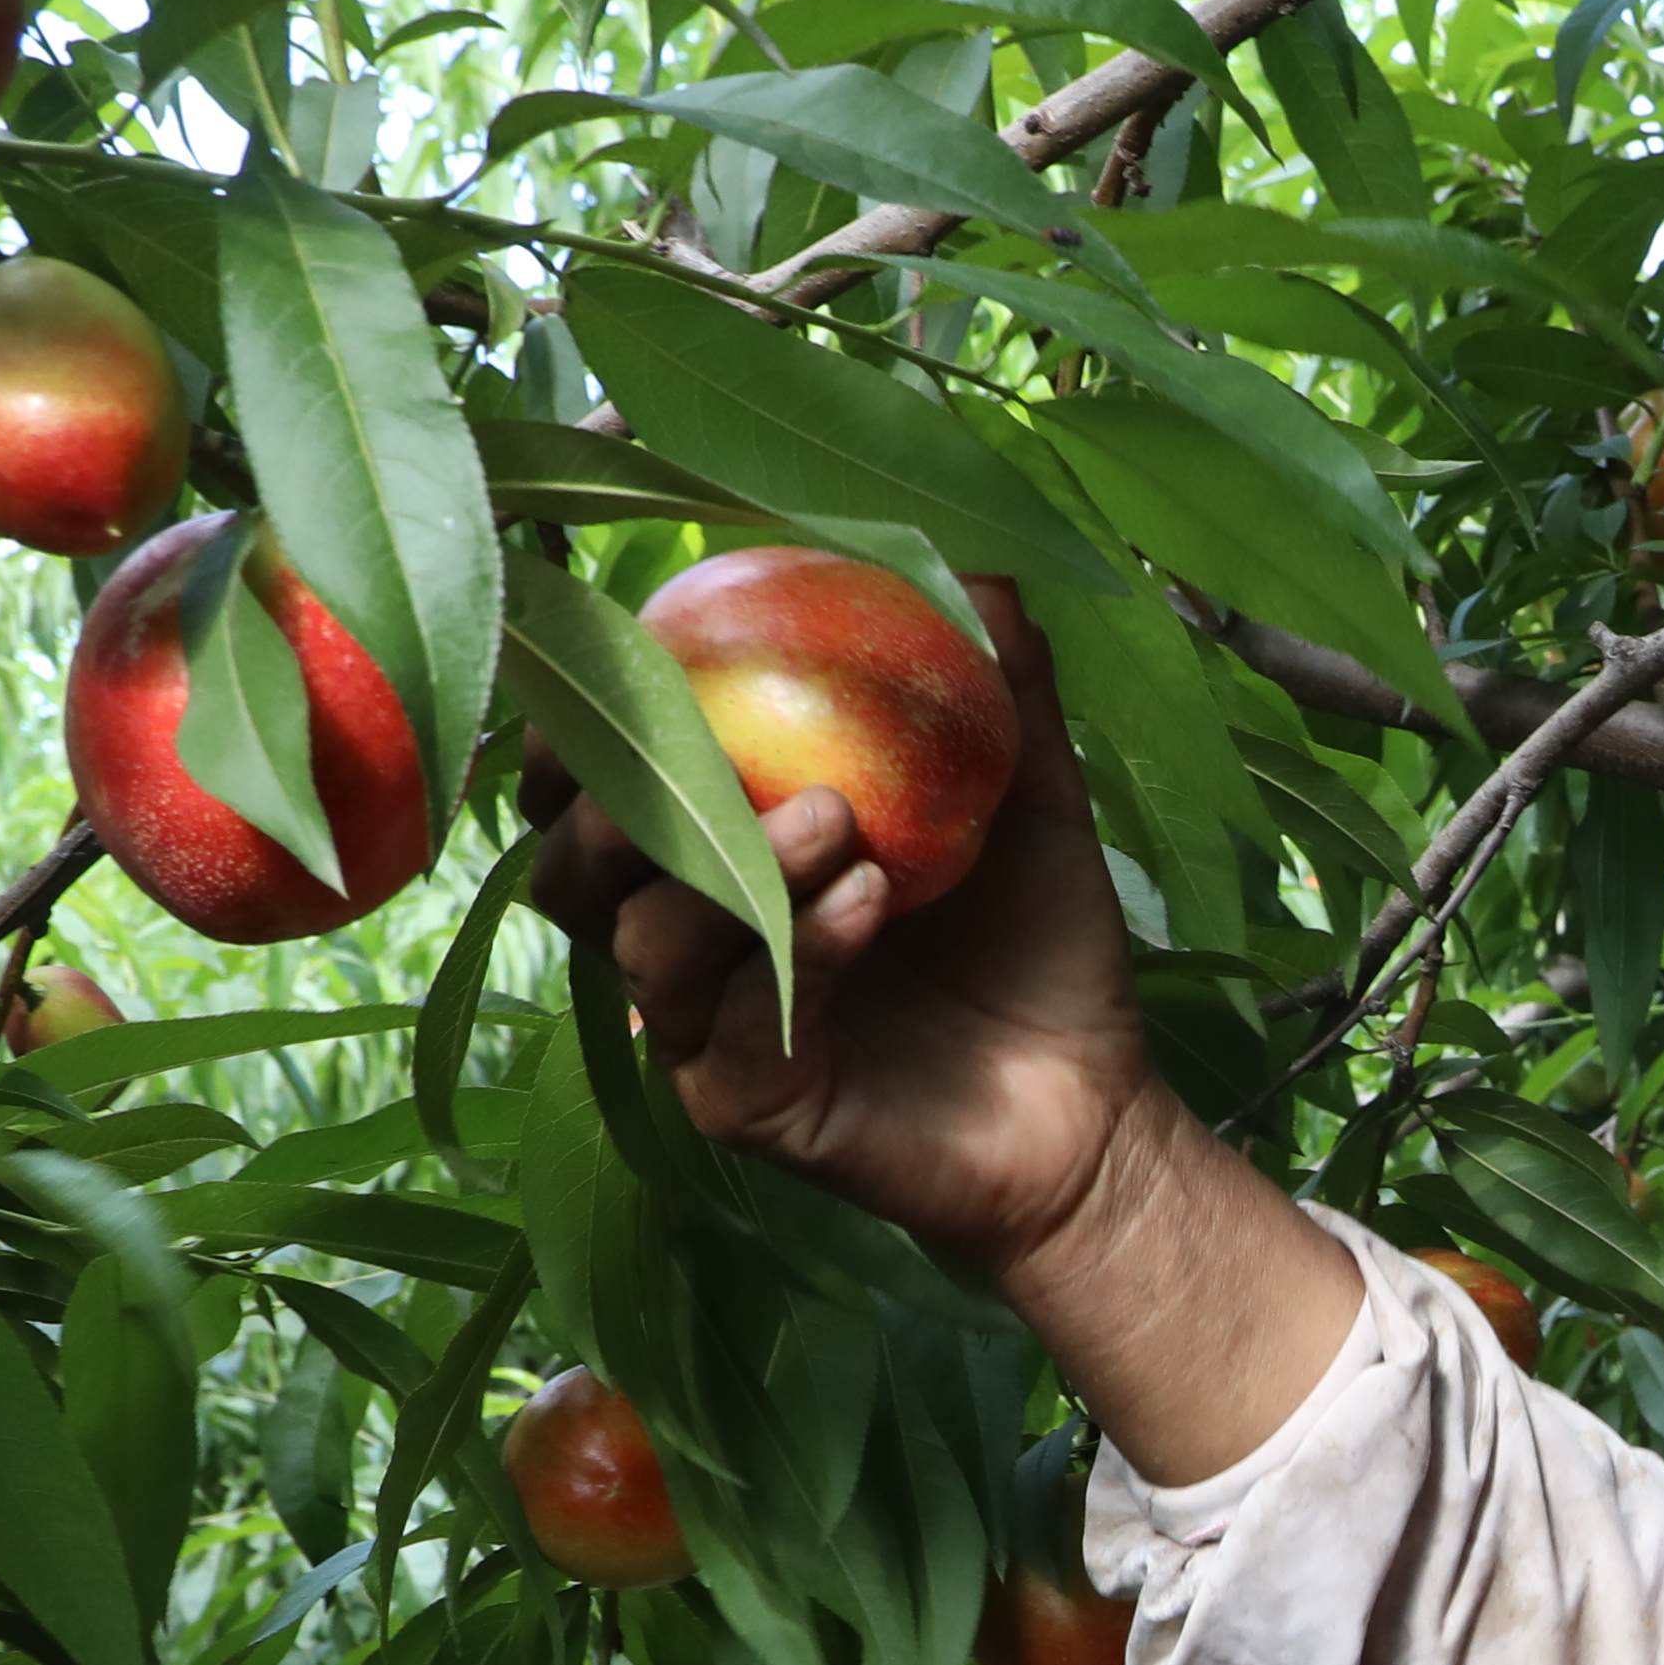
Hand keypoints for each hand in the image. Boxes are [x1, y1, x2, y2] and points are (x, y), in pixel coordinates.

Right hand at [558, 574, 1360, 1479]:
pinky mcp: (740, 1104)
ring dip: (723, 862)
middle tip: (680, 744)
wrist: (1094, 1104)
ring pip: (637, 939)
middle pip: (569, 868)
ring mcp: (704, 1029)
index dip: (577, 727)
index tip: (622, 653)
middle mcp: (688, 941)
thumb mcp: (1023, 795)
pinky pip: (726, 1019)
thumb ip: (1000, 683)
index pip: (598, 788)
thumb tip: (989, 560)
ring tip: (835, 819)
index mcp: (718, 857)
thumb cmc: (1039, 945)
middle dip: (605, 797)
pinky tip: (871, 903)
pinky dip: (799, 944)